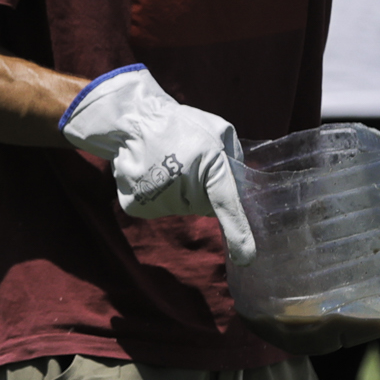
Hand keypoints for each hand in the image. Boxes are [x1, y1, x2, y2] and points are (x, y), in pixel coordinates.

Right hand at [57, 66, 256, 263]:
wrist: (132, 122)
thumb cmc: (180, 125)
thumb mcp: (218, 129)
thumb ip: (234, 156)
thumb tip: (239, 186)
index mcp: (208, 162)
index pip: (225, 203)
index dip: (237, 232)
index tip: (246, 258)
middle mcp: (182, 183)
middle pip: (203, 207)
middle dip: (200, 190)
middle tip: (185, 162)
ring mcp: (157, 197)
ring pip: (180, 209)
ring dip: (178, 192)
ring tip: (165, 163)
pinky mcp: (138, 207)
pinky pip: (160, 210)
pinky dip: (158, 196)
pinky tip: (150, 173)